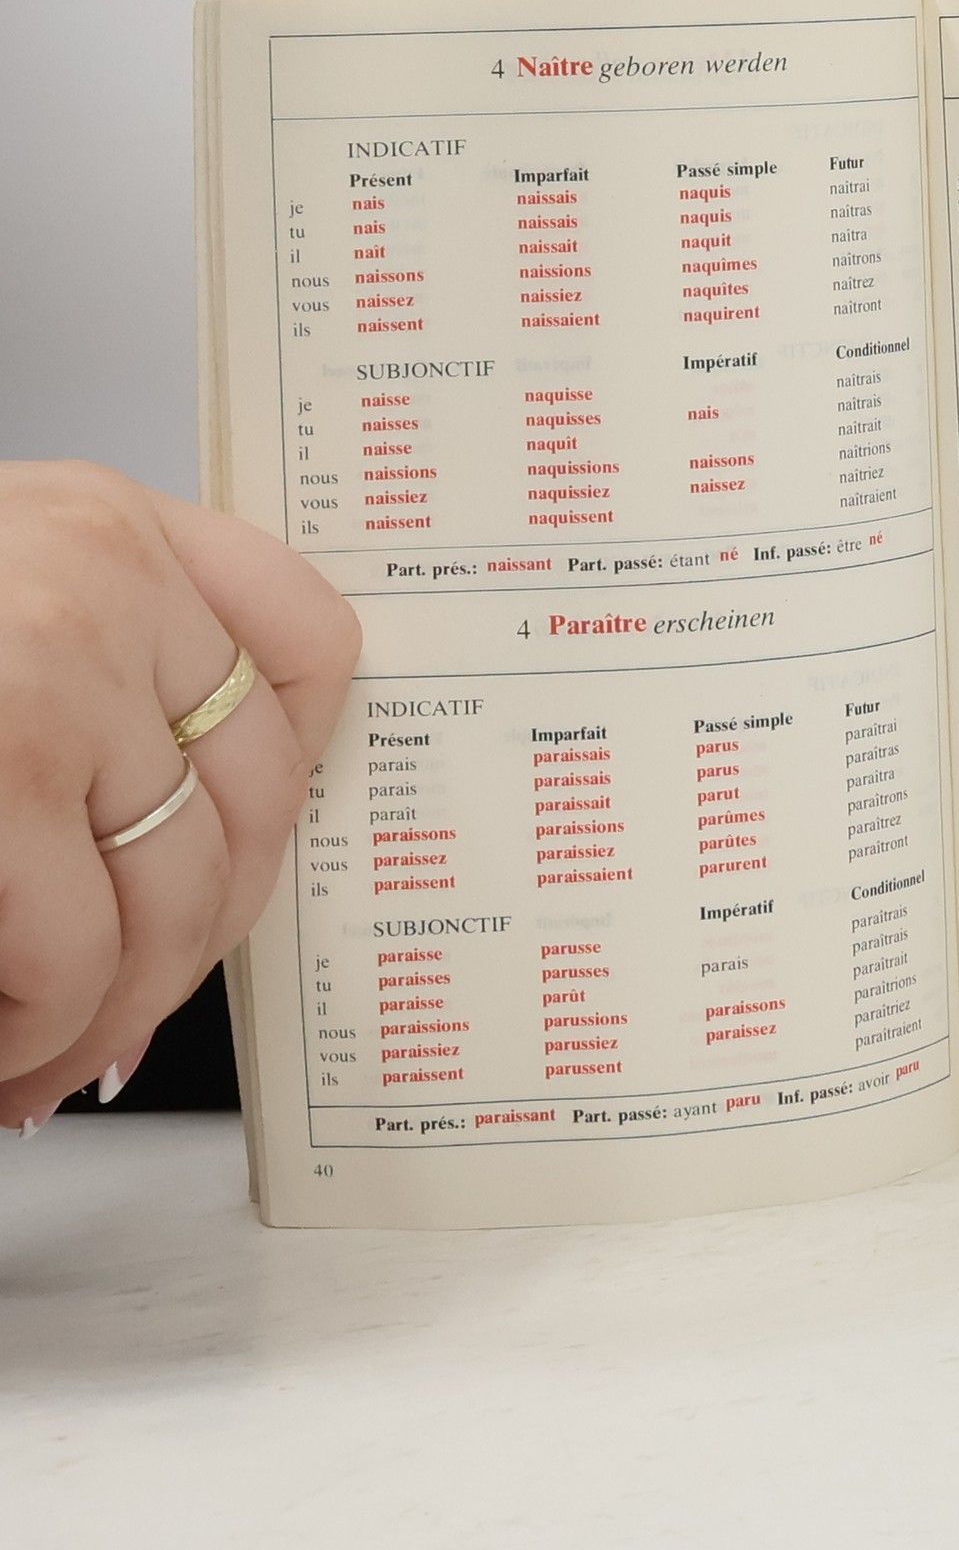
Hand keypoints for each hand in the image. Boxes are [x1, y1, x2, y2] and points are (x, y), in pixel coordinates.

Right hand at [0, 462, 358, 1132]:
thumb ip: (102, 667)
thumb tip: (216, 848)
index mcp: (105, 521)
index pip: (306, 639)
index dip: (295, 768)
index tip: (256, 842)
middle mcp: (99, 579)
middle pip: (259, 797)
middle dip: (197, 934)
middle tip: (128, 1003)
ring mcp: (51, 678)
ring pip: (176, 894)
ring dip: (113, 1006)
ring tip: (41, 1049)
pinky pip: (72, 955)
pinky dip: (38, 1031)